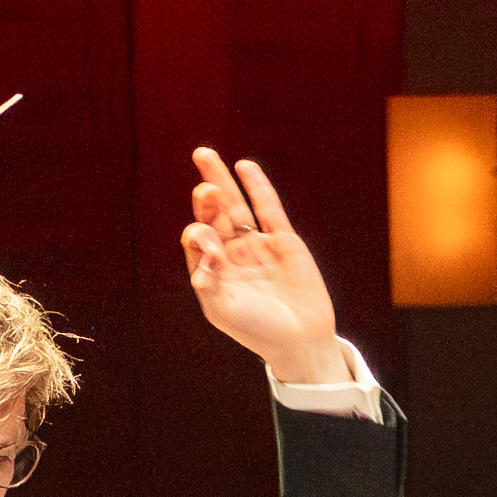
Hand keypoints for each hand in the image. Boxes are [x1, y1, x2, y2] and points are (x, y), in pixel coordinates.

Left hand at [180, 146, 340, 372]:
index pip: (196, 240)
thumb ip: (208, 277)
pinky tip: (244, 168)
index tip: (209, 243)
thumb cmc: (258, 330)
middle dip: (205, 198)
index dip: (198, 235)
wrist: (300, 341)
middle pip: (213, 216)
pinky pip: (268, 209)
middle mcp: (232, 254)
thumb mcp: (223, 308)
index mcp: (212, 271)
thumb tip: (202, 240)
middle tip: (203, 186)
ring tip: (203, 155)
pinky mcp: (284, 241)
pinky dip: (257, 188)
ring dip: (220, 182)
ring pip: (236, 206)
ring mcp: (257, 245)